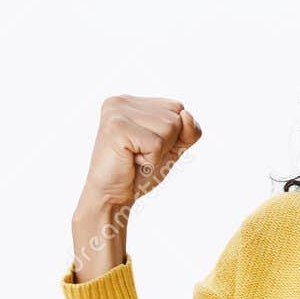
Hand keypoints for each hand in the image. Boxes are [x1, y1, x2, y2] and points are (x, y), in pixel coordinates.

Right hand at [79, 95, 201, 211]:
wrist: (111, 196)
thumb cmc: (138, 172)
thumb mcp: (172, 148)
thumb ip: (188, 131)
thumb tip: (187, 115)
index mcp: (132, 102)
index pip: (177, 107)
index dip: (172, 135)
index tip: (147, 147)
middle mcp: (122, 101)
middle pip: (175, 117)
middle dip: (165, 144)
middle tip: (139, 155)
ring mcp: (117, 111)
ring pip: (169, 128)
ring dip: (157, 152)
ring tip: (135, 157)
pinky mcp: (117, 127)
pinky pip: (156, 144)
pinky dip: (151, 160)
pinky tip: (131, 161)